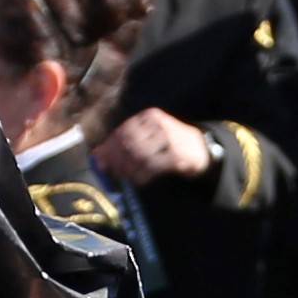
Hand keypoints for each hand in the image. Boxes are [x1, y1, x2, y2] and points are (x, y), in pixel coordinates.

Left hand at [92, 108, 213, 187]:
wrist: (201, 149)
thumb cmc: (168, 144)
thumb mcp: (147, 138)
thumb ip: (122, 144)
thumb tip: (96, 155)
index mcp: (149, 116)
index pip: (123, 131)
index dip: (110, 148)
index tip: (103, 163)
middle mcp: (159, 124)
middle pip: (129, 143)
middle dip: (118, 161)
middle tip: (114, 173)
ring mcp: (170, 138)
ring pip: (140, 156)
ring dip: (130, 170)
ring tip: (128, 178)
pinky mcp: (177, 155)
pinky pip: (153, 167)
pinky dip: (143, 176)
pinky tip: (140, 181)